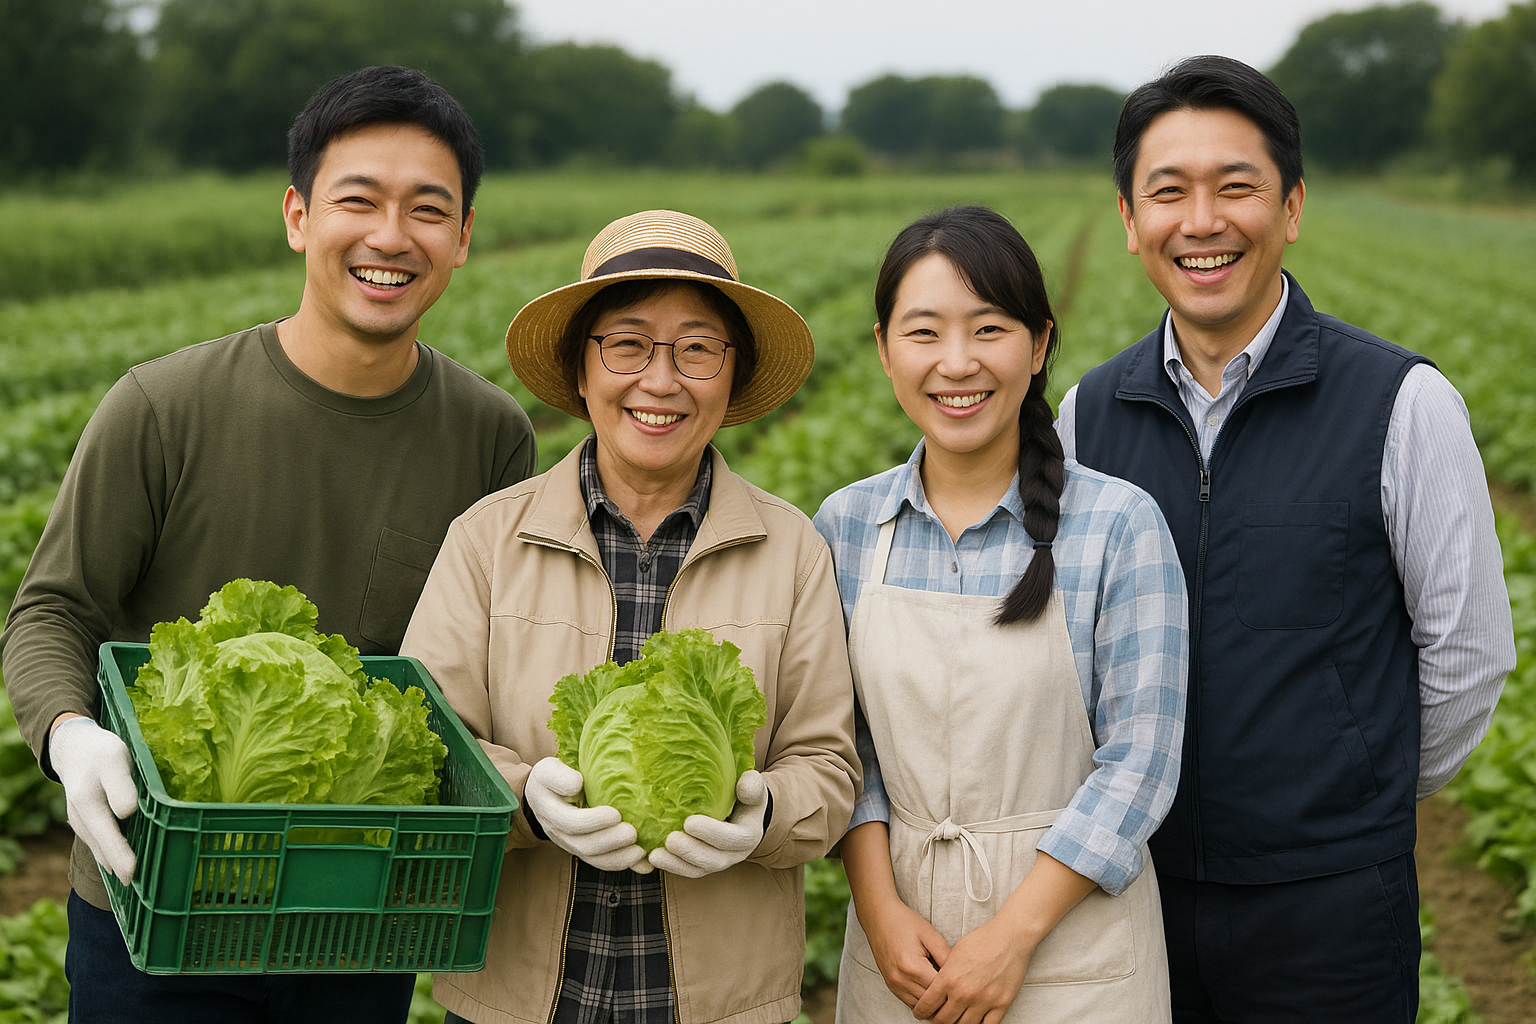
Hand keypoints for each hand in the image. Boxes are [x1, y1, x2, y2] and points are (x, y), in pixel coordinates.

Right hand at [49, 716, 137, 884]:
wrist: (75, 747)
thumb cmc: (101, 752)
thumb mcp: (115, 761)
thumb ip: (121, 786)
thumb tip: (127, 813)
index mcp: (89, 805)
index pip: (107, 837)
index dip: (121, 858)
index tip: (133, 876)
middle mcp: (82, 820)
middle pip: (104, 850)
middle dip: (122, 868)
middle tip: (144, 888)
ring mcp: (82, 823)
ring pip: (101, 850)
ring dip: (118, 864)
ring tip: (140, 881)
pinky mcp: (87, 823)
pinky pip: (100, 843)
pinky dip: (112, 854)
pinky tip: (127, 864)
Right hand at [524, 756, 648, 872]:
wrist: (543, 794)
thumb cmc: (551, 777)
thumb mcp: (549, 769)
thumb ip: (559, 776)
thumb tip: (577, 784)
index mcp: (548, 810)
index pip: (569, 822)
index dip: (593, 821)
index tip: (615, 814)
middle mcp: (556, 831)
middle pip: (583, 844)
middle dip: (610, 841)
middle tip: (632, 833)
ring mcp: (568, 843)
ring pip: (592, 858)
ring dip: (617, 857)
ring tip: (639, 852)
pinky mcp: (581, 849)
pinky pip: (599, 861)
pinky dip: (619, 862)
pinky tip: (639, 861)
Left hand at [648, 769, 766, 877]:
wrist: (742, 813)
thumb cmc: (744, 796)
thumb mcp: (753, 788)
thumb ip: (753, 785)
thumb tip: (745, 783)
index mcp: (748, 835)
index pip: (733, 839)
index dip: (711, 833)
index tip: (689, 822)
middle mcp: (734, 854)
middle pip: (713, 860)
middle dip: (690, 852)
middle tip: (670, 840)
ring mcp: (717, 862)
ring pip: (697, 870)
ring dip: (675, 864)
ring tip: (655, 855)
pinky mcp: (702, 865)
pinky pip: (686, 871)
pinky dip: (670, 867)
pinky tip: (652, 858)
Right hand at [858, 895, 949, 1009]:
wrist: (879, 918)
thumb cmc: (904, 923)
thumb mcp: (930, 935)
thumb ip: (946, 956)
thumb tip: (959, 973)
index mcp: (913, 967)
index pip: (939, 990)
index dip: (953, 988)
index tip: (962, 984)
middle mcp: (901, 979)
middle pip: (930, 1002)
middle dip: (944, 997)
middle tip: (956, 989)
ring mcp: (894, 984)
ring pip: (919, 1006)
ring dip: (932, 1001)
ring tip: (944, 990)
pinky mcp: (890, 985)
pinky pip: (909, 1002)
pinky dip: (921, 1000)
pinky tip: (929, 989)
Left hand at [911, 916, 1034, 1023]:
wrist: (1010, 938)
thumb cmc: (982, 940)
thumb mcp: (954, 953)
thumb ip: (944, 974)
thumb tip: (935, 989)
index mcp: (949, 978)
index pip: (927, 1005)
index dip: (920, 1011)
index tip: (920, 1013)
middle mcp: (964, 993)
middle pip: (943, 1020)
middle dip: (936, 1020)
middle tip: (936, 1018)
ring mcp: (984, 1001)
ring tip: (954, 1019)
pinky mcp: (1001, 1004)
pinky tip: (973, 1020)